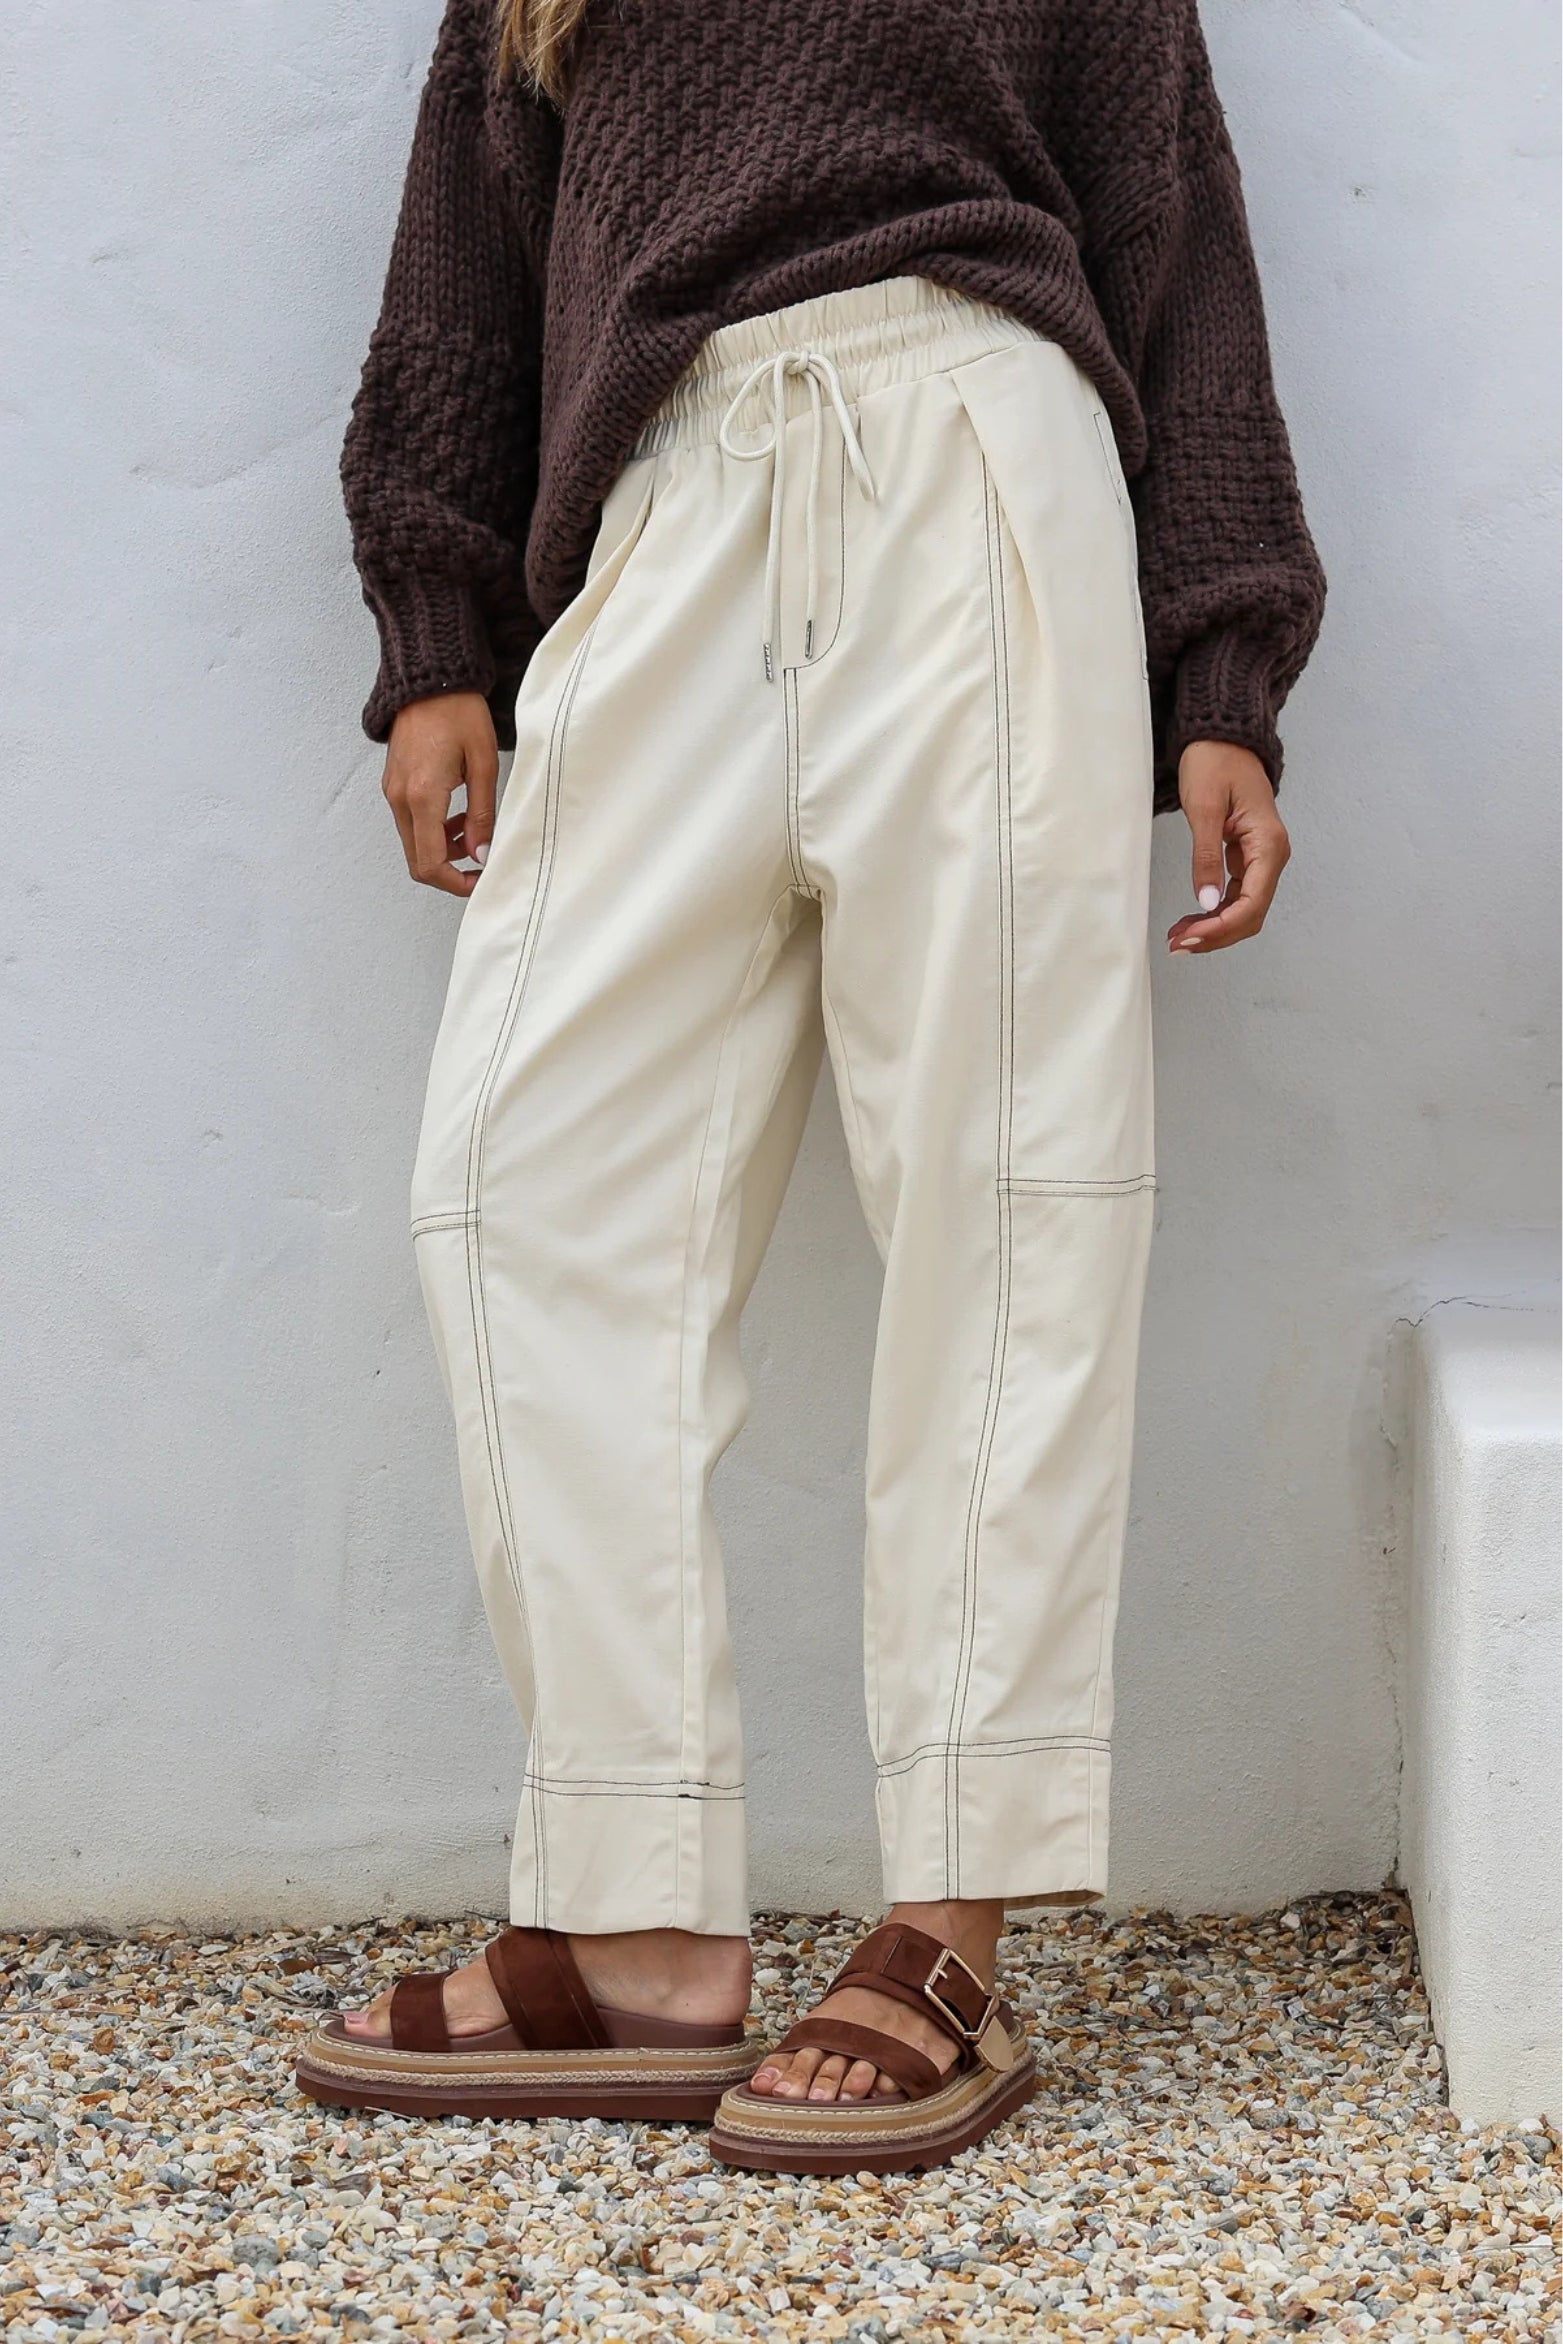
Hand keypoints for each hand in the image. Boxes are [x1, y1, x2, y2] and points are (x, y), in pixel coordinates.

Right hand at [381, 691, 497, 896]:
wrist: (431, 679)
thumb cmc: (459, 712)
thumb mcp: (484, 763)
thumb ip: (482, 815)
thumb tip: (481, 855)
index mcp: (422, 795)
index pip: (430, 864)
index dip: (456, 883)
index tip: (481, 878)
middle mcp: (399, 798)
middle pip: (418, 862)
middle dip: (450, 871)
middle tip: (481, 860)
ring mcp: (392, 792)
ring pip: (414, 844)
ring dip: (443, 849)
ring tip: (473, 826)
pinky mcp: (393, 785)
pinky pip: (410, 824)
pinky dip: (434, 831)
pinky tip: (457, 812)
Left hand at [1167, 739, 1290, 953]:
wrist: (1221, 738)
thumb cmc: (1214, 763)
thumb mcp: (1205, 809)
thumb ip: (1207, 856)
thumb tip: (1208, 901)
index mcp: (1268, 843)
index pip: (1252, 902)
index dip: (1221, 928)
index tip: (1190, 939)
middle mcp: (1272, 854)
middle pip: (1251, 913)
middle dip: (1216, 934)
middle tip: (1177, 945)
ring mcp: (1262, 857)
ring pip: (1244, 909)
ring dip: (1214, 928)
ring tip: (1178, 937)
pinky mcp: (1248, 857)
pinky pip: (1237, 895)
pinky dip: (1215, 911)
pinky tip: (1191, 919)